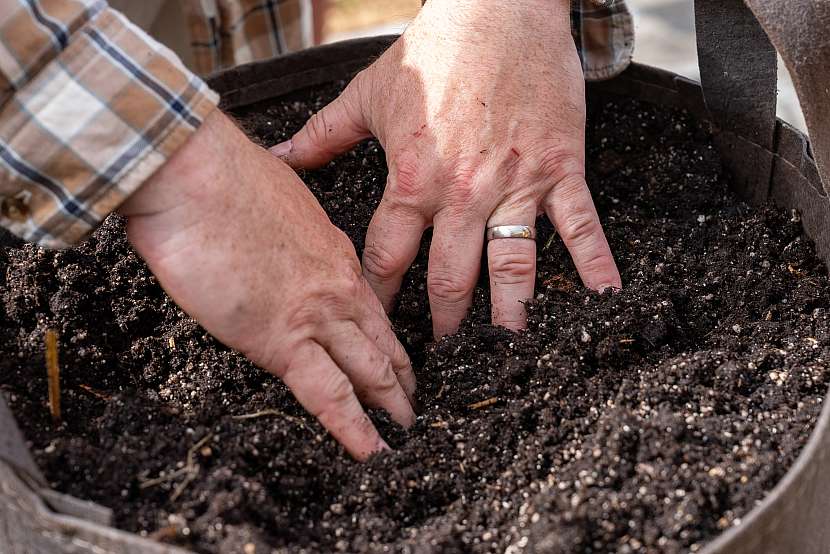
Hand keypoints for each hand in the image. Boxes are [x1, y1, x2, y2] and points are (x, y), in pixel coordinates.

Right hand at [120, 111, 414, 459]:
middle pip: (381, 340)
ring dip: (390, 405)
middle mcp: (338, 283)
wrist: (195, 173)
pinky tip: (372, 451)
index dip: (385, 335)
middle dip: (402, 376)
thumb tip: (263, 229)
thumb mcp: (272, 191)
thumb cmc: (219, 174)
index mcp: (332, 248)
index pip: (369, 305)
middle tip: (416, 403)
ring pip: (368, 369)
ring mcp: (317, 314)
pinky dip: (354, 429)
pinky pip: (329, 395)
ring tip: (407, 432)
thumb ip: (279, 222)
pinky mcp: (283, 340)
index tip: (395, 356)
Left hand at [271, 0, 620, 337]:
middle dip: (443, 323)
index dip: (379, 297)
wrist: (501, 7)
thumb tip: (280, 155)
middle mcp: (462, 193)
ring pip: (512, 264)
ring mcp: (515, 184)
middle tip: (442, 359)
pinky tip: (607, 300)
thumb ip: (323, 134)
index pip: (388, 256)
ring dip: (510, 313)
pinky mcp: (560, 168)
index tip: (375, 328)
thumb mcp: (368, 93)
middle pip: (449, 276)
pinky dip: (596, 264)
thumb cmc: (435, 49)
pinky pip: (580, 225)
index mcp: (412, 179)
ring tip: (510, 351)